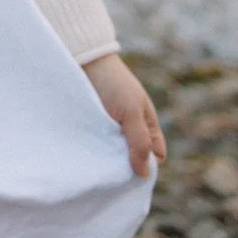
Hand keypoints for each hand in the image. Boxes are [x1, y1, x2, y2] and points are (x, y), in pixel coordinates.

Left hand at [84, 53, 166, 177]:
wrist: (83, 62)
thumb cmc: (113, 84)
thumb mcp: (132, 113)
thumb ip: (140, 142)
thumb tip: (145, 175)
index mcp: (146, 125)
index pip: (153, 156)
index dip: (147, 167)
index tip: (133, 175)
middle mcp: (128, 130)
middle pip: (132, 160)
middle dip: (125, 168)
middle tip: (113, 175)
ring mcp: (108, 132)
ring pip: (112, 158)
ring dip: (107, 163)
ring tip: (97, 169)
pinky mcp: (89, 131)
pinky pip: (95, 150)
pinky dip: (93, 155)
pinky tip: (86, 161)